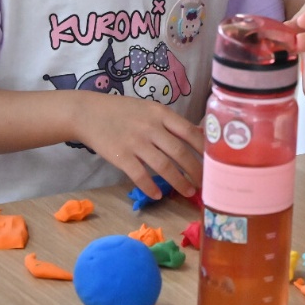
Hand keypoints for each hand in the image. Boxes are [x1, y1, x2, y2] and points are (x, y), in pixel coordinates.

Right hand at [73, 93, 204, 199]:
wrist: (88, 113)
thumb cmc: (123, 111)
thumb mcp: (150, 109)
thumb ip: (171, 122)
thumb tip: (199, 136)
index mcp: (161, 114)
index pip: (190, 132)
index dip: (204, 149)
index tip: (216, 162)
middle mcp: (151, 127)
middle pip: (180, 152)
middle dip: (196, 171)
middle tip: (206, 183)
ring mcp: (135, 142)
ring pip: (164, 166)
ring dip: (179, 182)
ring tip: (188, 192)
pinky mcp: (120, 156)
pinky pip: (139, 175)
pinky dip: (150, 187)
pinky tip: (158, 195)